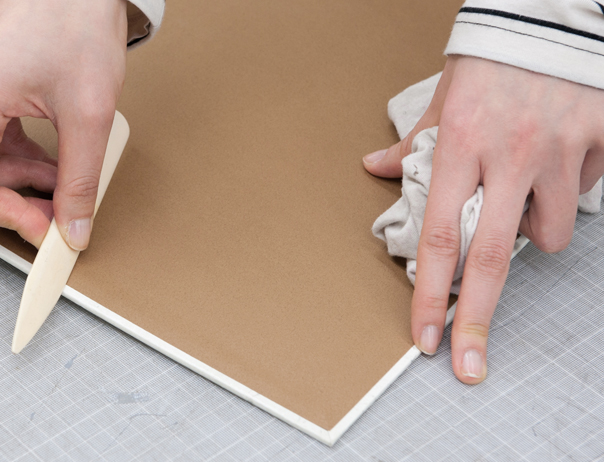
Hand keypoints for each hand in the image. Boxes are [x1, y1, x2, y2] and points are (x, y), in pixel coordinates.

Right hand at [0, 0, 127, 248]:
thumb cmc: (76, 21)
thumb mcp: (90, 113)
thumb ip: (81, 180)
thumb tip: (73, 228)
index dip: (9, 220)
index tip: (45, 230)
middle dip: (9, 205)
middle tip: (52, 217)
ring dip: (14, 183)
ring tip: (60, 182)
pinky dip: (13, 161)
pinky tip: (48, 162)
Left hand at [363, 56, 603, 383]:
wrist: (551, 13)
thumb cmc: (491, 58)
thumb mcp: (441, 97)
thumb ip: (412, 143)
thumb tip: (376, 169)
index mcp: (460, 144)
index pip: (439, 236)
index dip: (429, 294)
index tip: (424, 335)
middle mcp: (511, 154)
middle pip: (493, 258)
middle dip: (478, 320)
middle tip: (469, 363)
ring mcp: (561, 150)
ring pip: (551, 234)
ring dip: (533, 233)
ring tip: (521, 198)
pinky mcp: (601, 141)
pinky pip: (586, 194)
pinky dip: (569, 193)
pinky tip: (556, 164)